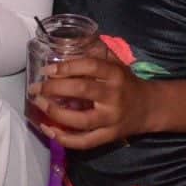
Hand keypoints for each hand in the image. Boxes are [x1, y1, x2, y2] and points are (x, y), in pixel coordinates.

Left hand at [29, 53, 154, 148]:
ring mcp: (111, 119)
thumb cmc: (127, 83)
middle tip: (36, 88)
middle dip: (54, 88)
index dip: (67, 67)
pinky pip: (84, 141)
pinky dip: (65, 139)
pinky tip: (50, 131)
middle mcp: (114, 96)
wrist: (149, 108)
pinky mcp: (108, 136)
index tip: (47, 69)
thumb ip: (97, 54)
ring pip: (81, 119)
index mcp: (116, 74)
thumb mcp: (117, 64)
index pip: (90, 66)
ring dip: (56, 113)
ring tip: (40, 105)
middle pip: (81, 90)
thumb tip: (70, 44)